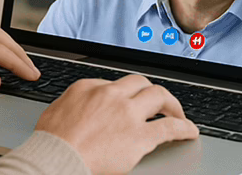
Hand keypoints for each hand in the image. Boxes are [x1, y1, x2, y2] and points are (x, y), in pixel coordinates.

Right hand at [35, 75, 199, 174]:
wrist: (56, 158)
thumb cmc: (52, 141)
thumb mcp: (57, 109)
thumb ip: (76, 102)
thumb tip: (82, 105)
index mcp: (90, 87)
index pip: (116, 84)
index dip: (125, 95)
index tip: (130, 102)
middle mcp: (112, 95)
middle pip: (141, 84)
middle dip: (152, 92)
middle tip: (158, 102)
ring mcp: (128, 114)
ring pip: (159, 97)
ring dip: (172, 105)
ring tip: (178, 113)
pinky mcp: (140, 136)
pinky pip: (170, 127)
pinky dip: (183, 127)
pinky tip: (190, 130)